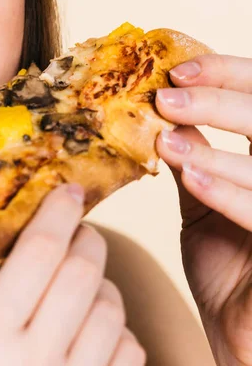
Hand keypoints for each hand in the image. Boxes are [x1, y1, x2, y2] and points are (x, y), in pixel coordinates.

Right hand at [0, 185, 144, 365]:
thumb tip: (34, 235)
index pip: (38, 252)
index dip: (58, 212)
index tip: (68, 191)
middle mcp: (34, 358)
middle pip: (83, 270)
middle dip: (88, 239)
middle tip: (80, 232)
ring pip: (112, 305)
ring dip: (103, 286)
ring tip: (83, 288)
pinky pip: (130, 346)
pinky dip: (118, 330)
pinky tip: (95, 333)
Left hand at [156, 54, 251, 364]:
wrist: (245, 339)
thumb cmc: (231, 274)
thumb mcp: (206, 208)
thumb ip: (196, 163)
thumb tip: (164, 120)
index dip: (229, 75)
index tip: (176, 70)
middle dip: (222, 99)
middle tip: (168, 95)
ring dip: (219, 142)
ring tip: (169, 133)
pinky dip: (230, 191)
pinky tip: (192, 175)